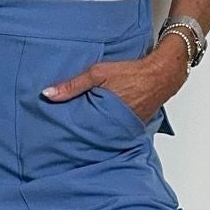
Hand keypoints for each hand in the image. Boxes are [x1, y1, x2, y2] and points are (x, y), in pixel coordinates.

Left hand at [41, 34, 189, 121]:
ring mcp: (124, 129)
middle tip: (62, 136)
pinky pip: (114, 130)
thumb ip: (72, 85)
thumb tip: (47, 94)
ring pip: (102, 133)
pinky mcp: (131, 127)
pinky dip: (105, 127)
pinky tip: (98, 124)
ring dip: (92, 132)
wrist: (162, 75)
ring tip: (77, 132)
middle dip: (78, 135)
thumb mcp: (98, 74)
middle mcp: (114, 128)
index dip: (67, 132)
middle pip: (89, 135)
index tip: (55, 134)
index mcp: (103, 118)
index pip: (79, 132)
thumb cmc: (132, 73)